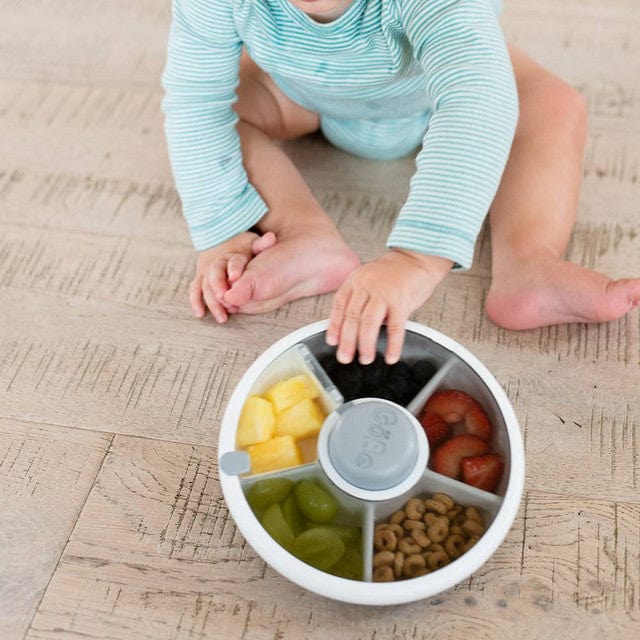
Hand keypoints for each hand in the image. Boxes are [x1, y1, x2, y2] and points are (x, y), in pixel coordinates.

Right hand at [189, 230, 274, 322]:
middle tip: (226, 299)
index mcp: (230, 255)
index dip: (235, 268)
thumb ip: (261, 244)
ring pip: (205, 287)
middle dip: (219, 288)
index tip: (237, 277)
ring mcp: (205, 271)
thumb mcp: (251, 242)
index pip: (232, 261)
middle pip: (215, 276)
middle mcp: (215, 262)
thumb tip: (271, 237)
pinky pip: (195, 290)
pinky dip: (196, 302)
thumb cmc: (240, 246)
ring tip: (222, 317)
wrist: (221, 240)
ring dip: (212, 302)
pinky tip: (201, 314)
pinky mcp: (199, 278)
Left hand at [326, 249, 452, 364]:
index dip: (334, 326)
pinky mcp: (402, 302)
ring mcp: (384, 294)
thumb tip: (349, 327)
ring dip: (366, 345)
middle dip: (347, 341)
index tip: (332, 342)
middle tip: (345, 357)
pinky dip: (393, 345)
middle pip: (352, 317)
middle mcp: (367, 287)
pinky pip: (395, 327)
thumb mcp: (367, 279)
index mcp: (356, 282)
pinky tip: (390, 356)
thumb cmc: (392, 273)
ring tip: (365, 359)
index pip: (339, 306)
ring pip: (369, 323)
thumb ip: (358, 299)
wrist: (416, 258)